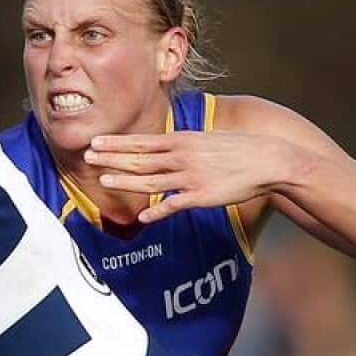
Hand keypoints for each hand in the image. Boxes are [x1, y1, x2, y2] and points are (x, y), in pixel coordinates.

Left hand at [86, 131, 291, 222]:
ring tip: (103, 182)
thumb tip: (162, 144)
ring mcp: (191, 177)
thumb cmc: (236, 149)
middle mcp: (182, 156)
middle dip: (112, 158)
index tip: (94, 142)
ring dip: (126, 182)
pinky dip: (158, 211)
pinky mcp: (203, 196)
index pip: (141, 141)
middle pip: (140, 158)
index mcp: (182, 140)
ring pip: (151, 181)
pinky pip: (176, 205)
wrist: (268, 160)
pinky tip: (142, 217)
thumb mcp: (204, 138)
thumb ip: (181, 143)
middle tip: (87, 157)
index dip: (116, 143)